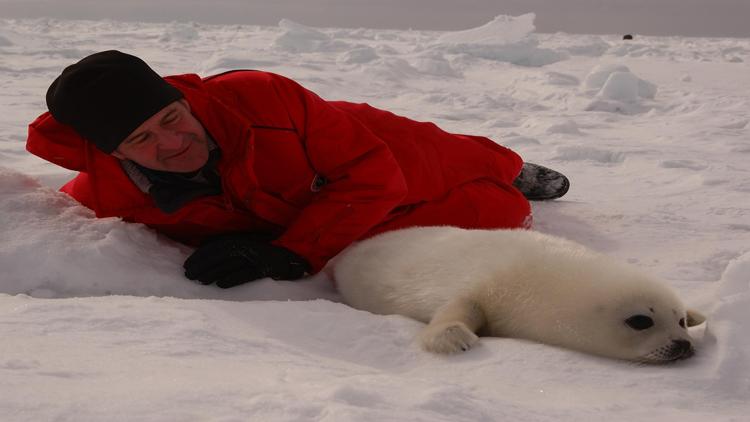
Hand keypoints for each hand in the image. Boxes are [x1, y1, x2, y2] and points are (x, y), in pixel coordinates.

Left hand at [183, 233, 309, 287]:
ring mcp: (255, 258)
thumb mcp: (247, 244)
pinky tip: (220, 285)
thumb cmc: (265, 252)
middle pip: (219, 256)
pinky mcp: (264, 269)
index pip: (216, 246)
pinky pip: (245, 274)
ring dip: (212, 273)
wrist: (291, 256)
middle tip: (189, 275)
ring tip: (200, 281)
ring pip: (229, 264)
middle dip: (202, 265)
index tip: (188, 265)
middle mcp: (246, 247)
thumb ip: (231, 245)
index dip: (200, 256)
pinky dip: (232, 278)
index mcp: (241, 240)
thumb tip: (206, 247)